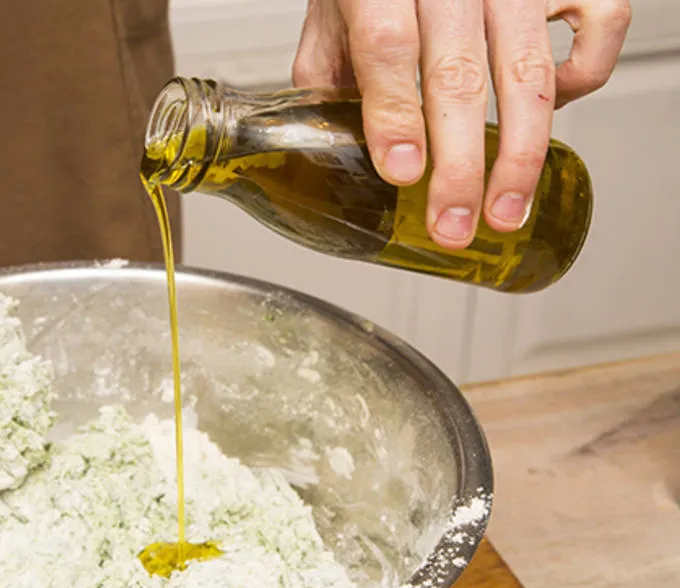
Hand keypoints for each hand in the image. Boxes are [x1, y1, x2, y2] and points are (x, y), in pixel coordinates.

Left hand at [292, 0, 630, 248]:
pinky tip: (550, 115)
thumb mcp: (333, 15)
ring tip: (505, 210)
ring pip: (529, 69)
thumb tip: (333, 147)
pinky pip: (599, 23)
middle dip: (459, 164)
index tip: (403, 172)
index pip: (388, 46)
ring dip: (519, 154)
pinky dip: (583, 77)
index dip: (395, 114)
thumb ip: (329, 74)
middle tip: (453, 224)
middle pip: (458, 73)